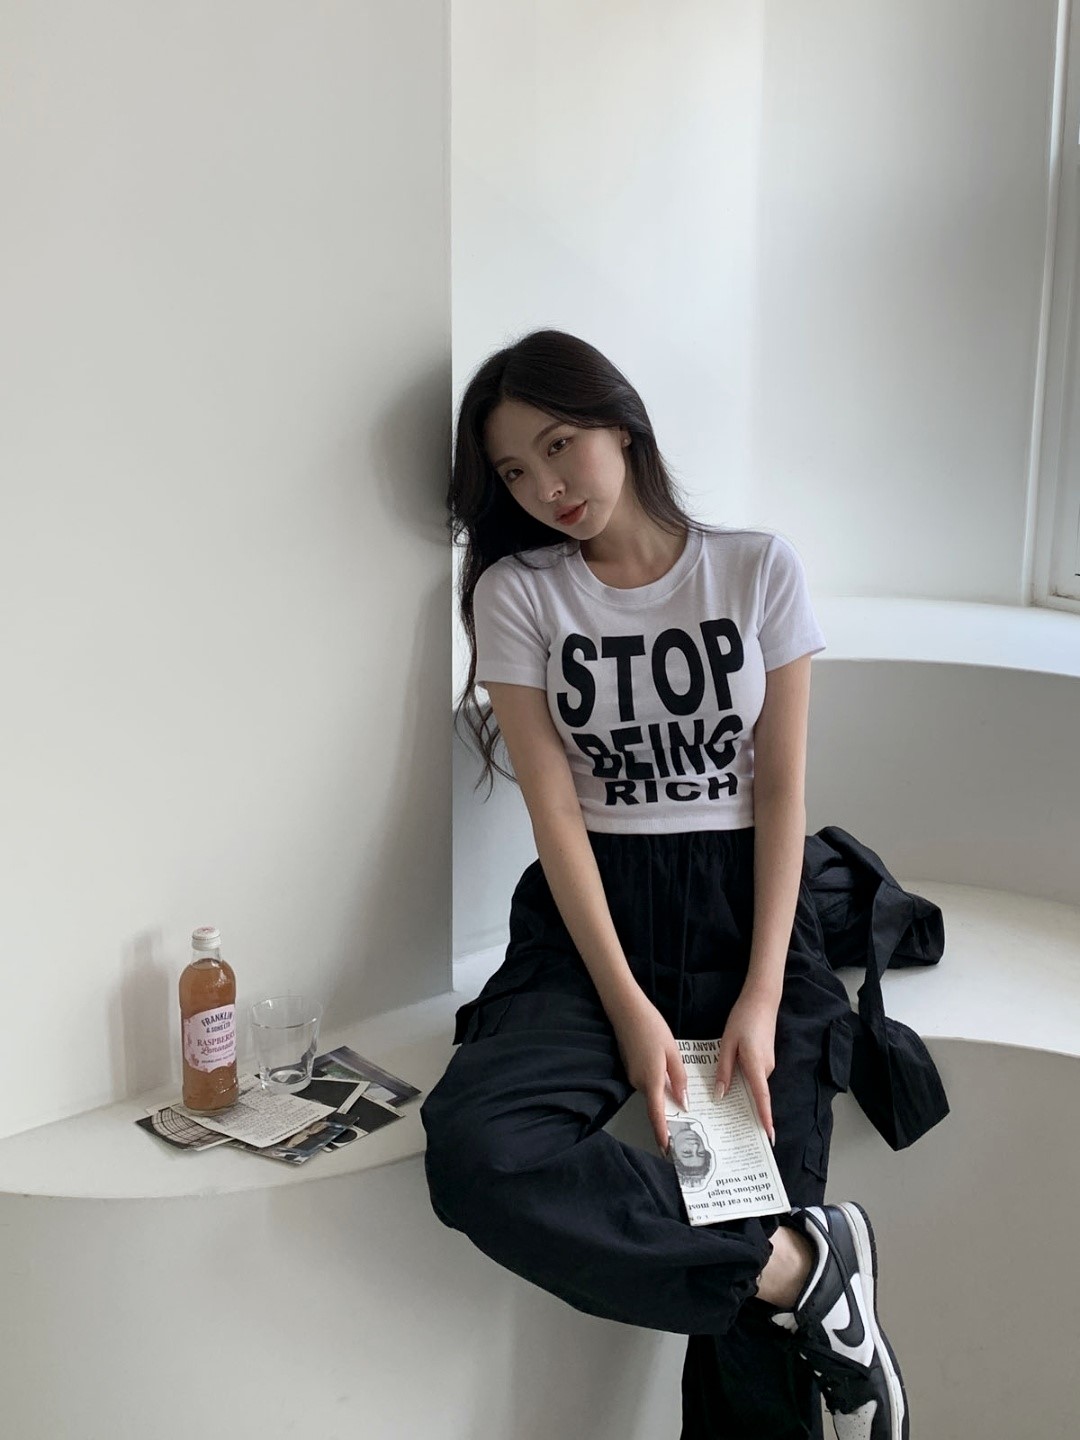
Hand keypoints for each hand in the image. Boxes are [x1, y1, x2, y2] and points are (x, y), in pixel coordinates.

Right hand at [608, 992, 689, 1152]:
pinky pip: (648, 1082)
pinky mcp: (630, 1067)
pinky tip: (669, 1075)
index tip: (667, 1150)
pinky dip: (659, 1084)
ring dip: (664, 1096)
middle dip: (668, 1115)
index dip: (661, 1133)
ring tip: (683, 1098)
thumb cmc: (651, 1027)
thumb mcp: (672, 1051)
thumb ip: (679, 1078)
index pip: (656, 1114)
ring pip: (652, 1092)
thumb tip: (683, 1102)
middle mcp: (639, 1082)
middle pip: (656, 1104)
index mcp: (651, 1080)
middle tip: (687, 1126)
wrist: (626, 1009)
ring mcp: (632, 1075)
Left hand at [714, 990, 778, 1144]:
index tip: (769, 1136)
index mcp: (756, 1067)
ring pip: (753, 1084)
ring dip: (742, 1094)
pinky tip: (731, 1080)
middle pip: (756, 1095)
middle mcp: (766, 1069)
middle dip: (746, 1110)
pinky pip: (754, 1076)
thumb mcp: (727, 1044)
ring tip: (723, 1104)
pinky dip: (744, 1082)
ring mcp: (768, 1064)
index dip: (765, 1118)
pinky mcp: (765, 1059)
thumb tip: (721, 1095)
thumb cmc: (743, 1020)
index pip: (762, 1098)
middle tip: (729, 1126)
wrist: (761, 1000)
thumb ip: (724, 1071)